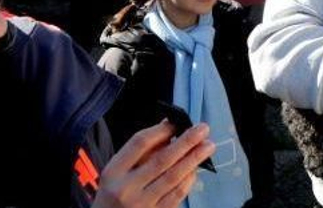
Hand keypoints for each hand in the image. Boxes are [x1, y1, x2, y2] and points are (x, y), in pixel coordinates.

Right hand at [90, 120, 215, 207]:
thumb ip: (140, 152)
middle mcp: (127, 189)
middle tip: (203, 129)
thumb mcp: (117, 172)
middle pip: (161, 160)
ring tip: (207, 147)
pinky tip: (195, 168)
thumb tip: (168, 127)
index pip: (140, 144)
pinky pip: (177, 194)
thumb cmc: (114, 194)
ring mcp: (142, 204)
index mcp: (114, 172)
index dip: (160, 131)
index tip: (176, 123)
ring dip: (193, 159)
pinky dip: (189, 179)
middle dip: (186, 142)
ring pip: (173, 177)